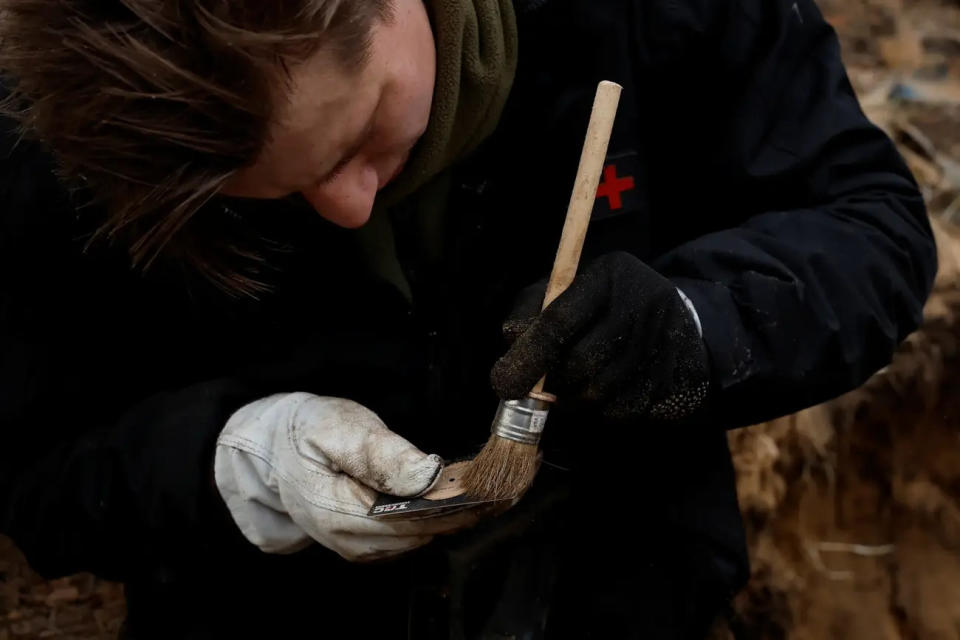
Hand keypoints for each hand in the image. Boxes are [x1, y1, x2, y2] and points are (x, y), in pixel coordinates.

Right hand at [215, 393, 486, 561]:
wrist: (273, 447)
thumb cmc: (305, 432)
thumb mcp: (338, 428)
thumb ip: (380, 453)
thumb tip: (427, 475)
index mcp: (338, 514)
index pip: (411, 520)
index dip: (454, 504)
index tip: (488, 485)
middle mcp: (349, 541)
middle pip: (421, 533)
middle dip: (461, 510)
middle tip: (498, 484)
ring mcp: (358, 546)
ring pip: (419, 537)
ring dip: (452, 515)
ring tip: (483, 486)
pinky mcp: (366, 541)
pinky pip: (410, 534)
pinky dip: (436, 516)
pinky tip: (455, 495)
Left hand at [491, 251, 709, 423]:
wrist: (673, 312)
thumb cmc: (602, 302)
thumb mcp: (564, 290)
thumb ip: (531, 313)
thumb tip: (511, 344)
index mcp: (608, 275)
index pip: (559, 322)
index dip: (528, 357)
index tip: (504, 384)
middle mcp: (642, 304)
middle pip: (581, 363)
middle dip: (553, 384)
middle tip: (543, 388)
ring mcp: (664, 342)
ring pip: (601, 393)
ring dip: (575, 400)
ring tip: (573, 387)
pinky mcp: (674, 376)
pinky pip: (625, 411)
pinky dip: (603, 410)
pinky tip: (605, 391)